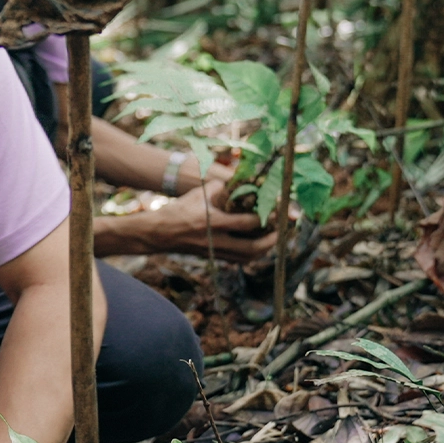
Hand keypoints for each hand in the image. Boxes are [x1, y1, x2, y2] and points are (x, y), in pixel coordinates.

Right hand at [110, 178, 277, 258]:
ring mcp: (215, 252)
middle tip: (283, 231)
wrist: (160, 233)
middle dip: (272, 241)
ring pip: (247, 257)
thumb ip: (220, 189)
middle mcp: (216, 241)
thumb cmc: (179, 210)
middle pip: (252, 248)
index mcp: (212, 223)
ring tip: (275, 238)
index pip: (246, 224)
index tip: (277, 211)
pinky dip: (252, 254)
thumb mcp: (198, 194)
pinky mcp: (214, 258)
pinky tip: (259, 246)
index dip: (265, 218)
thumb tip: (240, 182)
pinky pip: (239, 260)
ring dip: (264, 249)